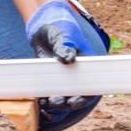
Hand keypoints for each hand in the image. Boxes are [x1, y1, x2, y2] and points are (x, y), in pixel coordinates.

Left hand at [26, 0, 100, 129]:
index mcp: (85, 62)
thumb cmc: (58, 28)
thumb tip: (68, 59)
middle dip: (67, 102)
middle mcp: (76, 72)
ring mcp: (63, 77)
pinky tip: (39, 101)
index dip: (85, 96)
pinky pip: (51, 92)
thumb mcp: (60, 35)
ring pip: (63, 96)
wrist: (42, 26)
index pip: (91, 83)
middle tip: (54, 101)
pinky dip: (46, 99)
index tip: (73, 101)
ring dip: (56, 103)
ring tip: (45, 103)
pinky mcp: (50, 78)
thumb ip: (63, 47)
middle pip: (77, 94)